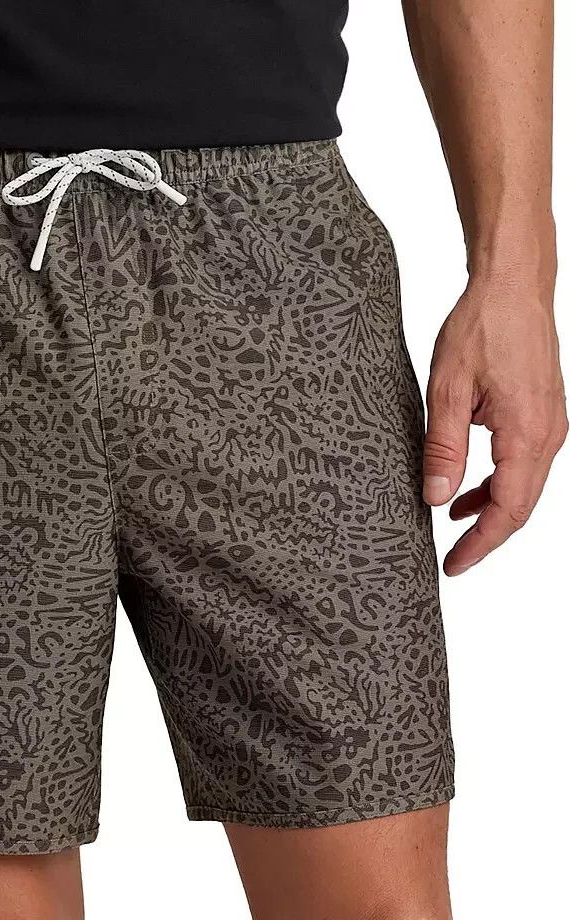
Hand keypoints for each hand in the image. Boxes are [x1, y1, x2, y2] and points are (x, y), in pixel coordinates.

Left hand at [422, 276, 565, 575]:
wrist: (514, 286)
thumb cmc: (482, 327)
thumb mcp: (447, 391)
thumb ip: (443, 448)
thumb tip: (437, 498)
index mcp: (527, 434)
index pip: (508, 509)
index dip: (481, 544)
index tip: (454, 565)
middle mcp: (548, 435)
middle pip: (521, 506)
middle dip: (486, 538)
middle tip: (452, 561)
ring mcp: (550, 425)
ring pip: (523, 487)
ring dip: (490, 511)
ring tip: (451, 527)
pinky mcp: (542, 415)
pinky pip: (523, 465)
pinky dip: (496, 485)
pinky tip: (467, 493)